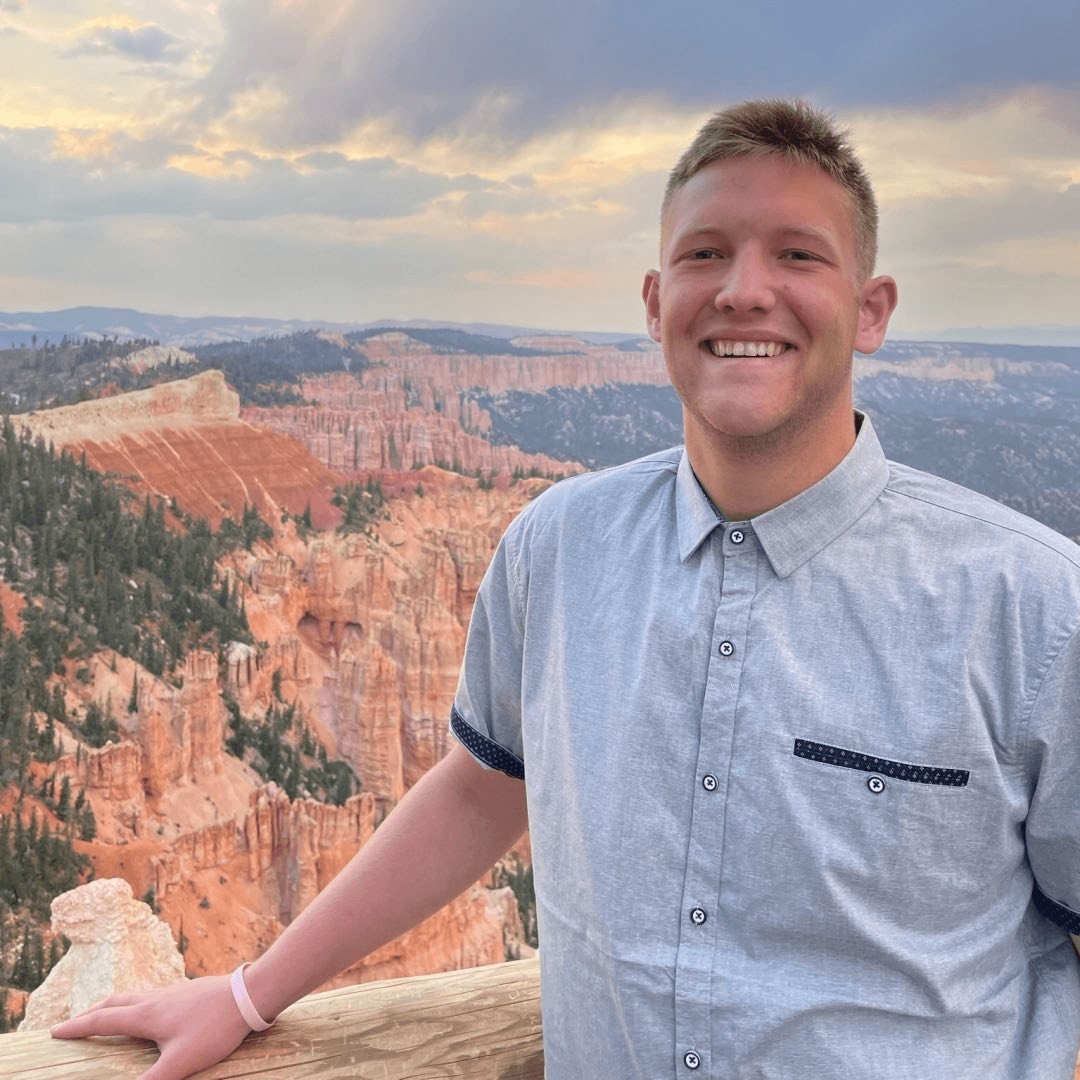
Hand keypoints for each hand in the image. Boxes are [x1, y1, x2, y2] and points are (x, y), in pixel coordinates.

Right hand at [50, 974, 253, 1079]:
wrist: (249, 995)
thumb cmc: (215, 1029)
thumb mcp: (181, 1063)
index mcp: (145, 1015)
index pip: (102, 1020)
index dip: (77, 1027)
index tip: (54, 1032)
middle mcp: (154, 999)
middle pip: (113, 1002)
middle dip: (90, 1014)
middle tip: (73, 1024)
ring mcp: (171, 992)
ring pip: (133, 996)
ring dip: (112, 1006)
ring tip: (105, 1016)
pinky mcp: (186, 992)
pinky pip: (150, 995)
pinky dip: (135, 1003)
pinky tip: (147, 1011)